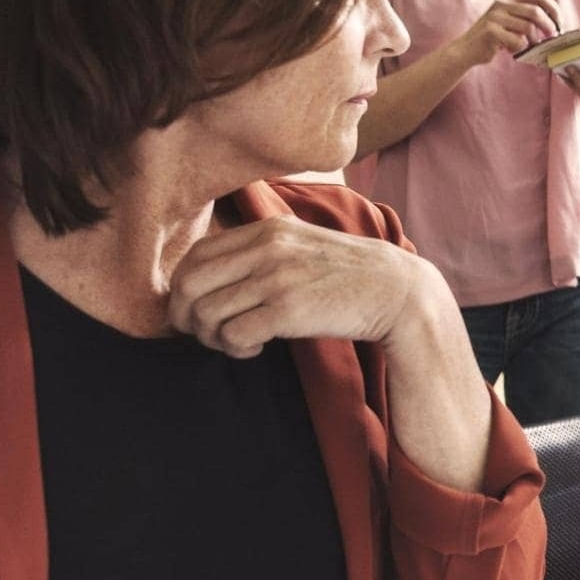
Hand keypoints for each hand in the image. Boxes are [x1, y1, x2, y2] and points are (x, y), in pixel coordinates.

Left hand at [169, 214, 447, 358]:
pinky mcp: (289, 311)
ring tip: (235, 342)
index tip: (194, 308)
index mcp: (267, 229)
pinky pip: (234, 335)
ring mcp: (277, 279)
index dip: (183, 288)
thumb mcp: (301, 245)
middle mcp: (267, 249)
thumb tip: (210, 276)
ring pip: (206, 313)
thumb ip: (260, 251)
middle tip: (203, 333)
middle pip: (189, 284)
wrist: (397, 291)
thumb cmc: (347, 274)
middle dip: (185, 317)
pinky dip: (235, 349)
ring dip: (212, 337)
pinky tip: (254, 349)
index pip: (196, 255)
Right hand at [455, 0, 561, 67]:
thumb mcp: (512, 21)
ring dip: (533, 40)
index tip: (559, 24)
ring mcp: (495, 16)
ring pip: (528, 27)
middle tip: (552, 37)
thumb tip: (555, 24)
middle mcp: (502, 3)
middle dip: (549, 26)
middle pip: (536, 11)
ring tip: (527, 45)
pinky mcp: (491, 31)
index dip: (554, 9)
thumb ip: (529, 17)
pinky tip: (510, 50)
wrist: (468, 49)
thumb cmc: (495, 37)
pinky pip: (518, 41)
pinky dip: (520, 48)